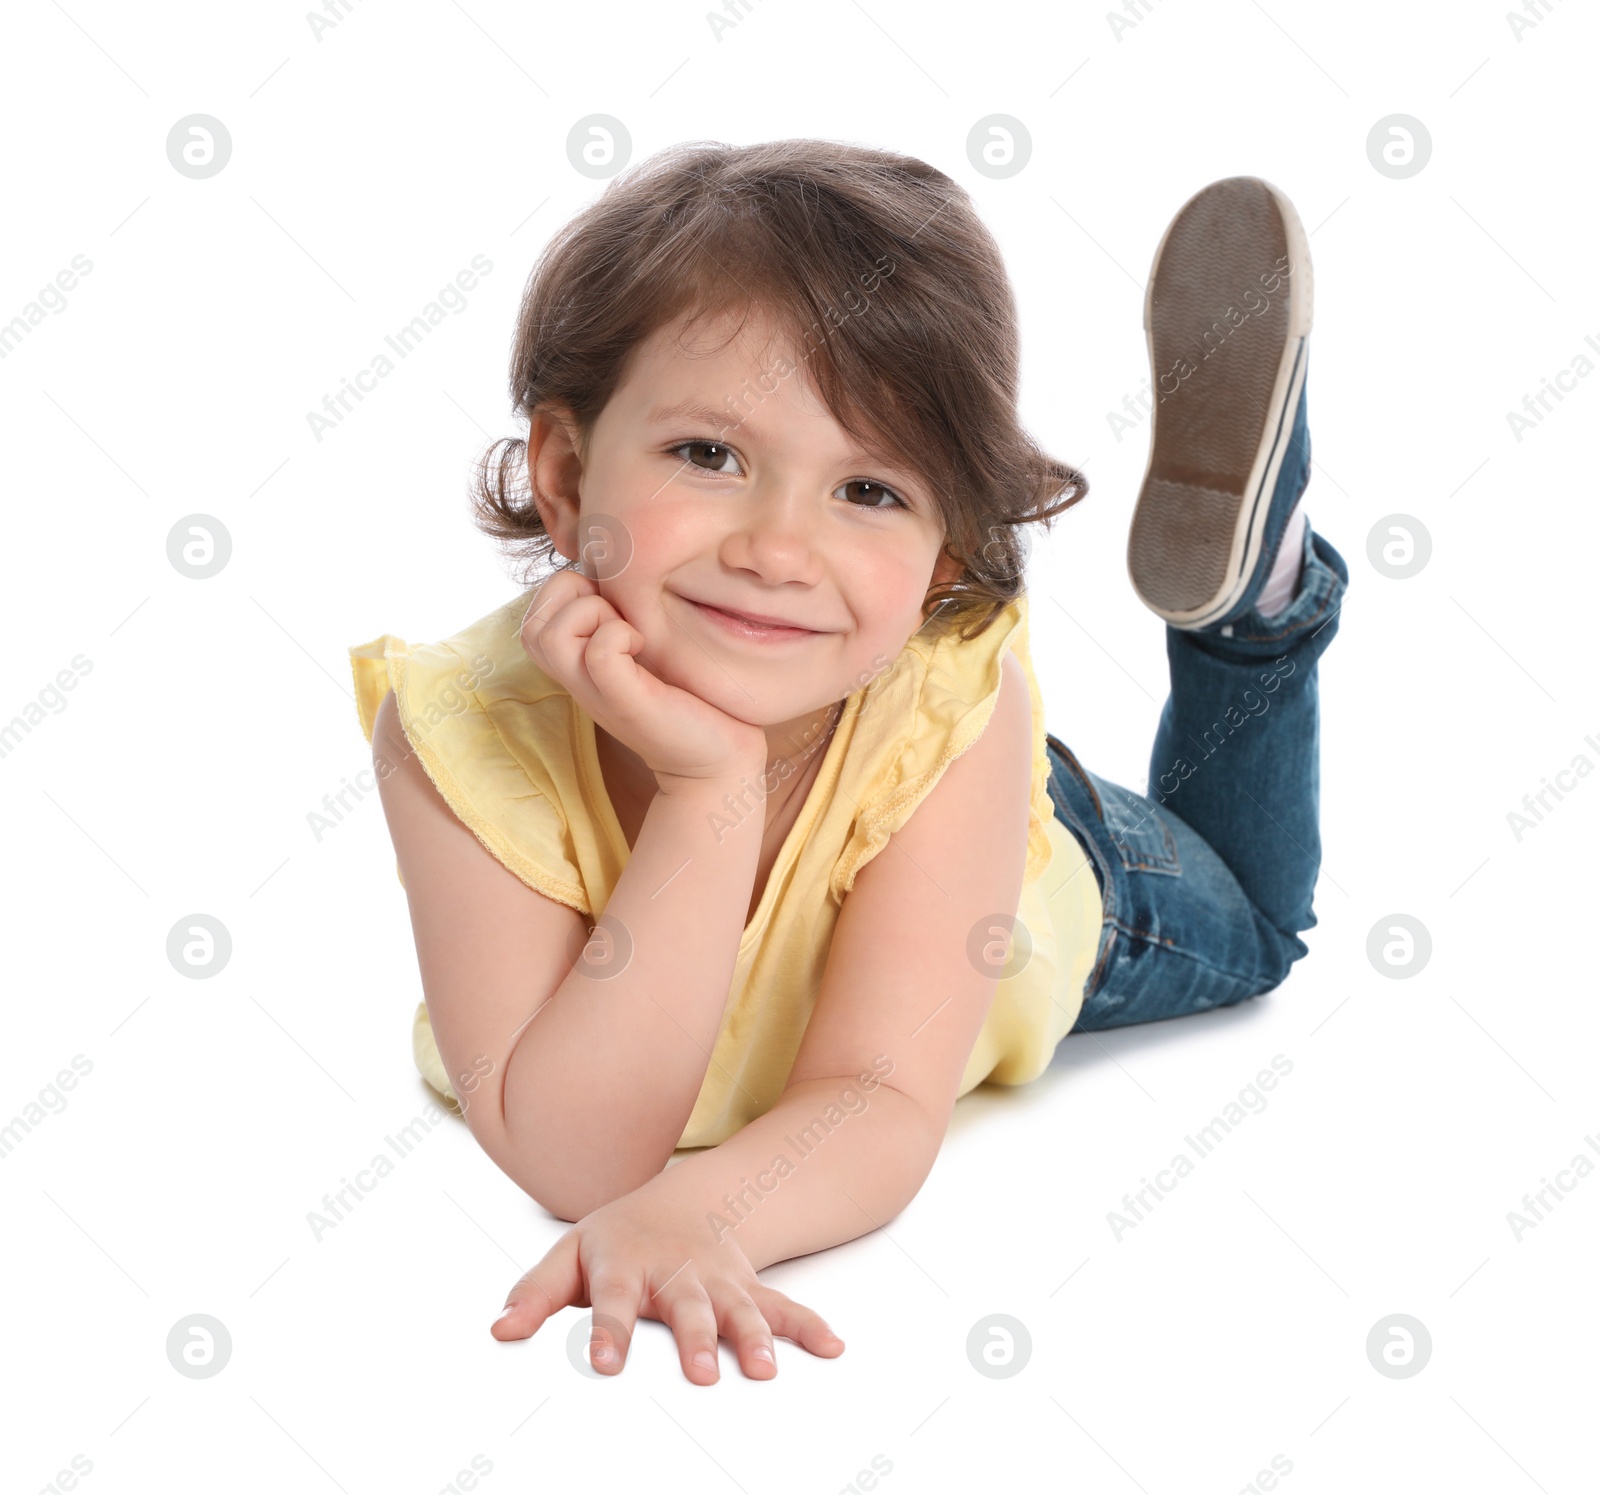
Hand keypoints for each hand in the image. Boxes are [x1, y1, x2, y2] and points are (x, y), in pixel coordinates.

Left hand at [489, 1181, 844, 1383]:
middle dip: (696, 1339)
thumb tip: (499, 1331)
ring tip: (765, 1370)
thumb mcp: (568, 1255)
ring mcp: (718, 1279)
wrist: (681, 1203)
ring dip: (755, 1337)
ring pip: (739, 1308)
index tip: (603, 1362)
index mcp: (624, 1264)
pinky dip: (809, 1325)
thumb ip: (535, 1294)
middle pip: (687, 1307)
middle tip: (703, 1374)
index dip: (608, 1330)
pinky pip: (783, 1306)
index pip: (612, 1298)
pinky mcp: (748, 1287)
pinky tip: (832, 1346)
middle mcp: (675, 1272)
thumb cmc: (616, 1240)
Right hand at [520, 569, 768, 792]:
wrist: (718, 754)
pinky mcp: (626, 703)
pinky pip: (599, 651)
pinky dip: (618, 636)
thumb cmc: (685, 691)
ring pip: (549, 634)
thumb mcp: (643, 643)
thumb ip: (619, 611)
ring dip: (591, 615)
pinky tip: (643, 648)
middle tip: (621, 617)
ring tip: (631, 633)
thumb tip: (613, 559)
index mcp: (577, 662)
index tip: (617, 607)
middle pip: (533, 623)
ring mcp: (596, 693)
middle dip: (574, 599)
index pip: (539, 606)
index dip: (573, 589)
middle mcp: (577, 679)